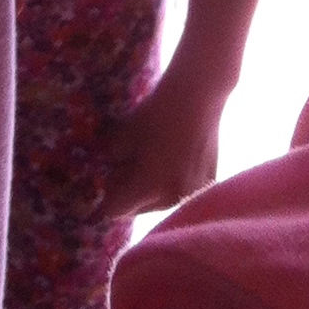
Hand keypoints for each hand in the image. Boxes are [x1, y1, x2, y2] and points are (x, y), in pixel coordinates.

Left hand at [100, 61, 227, 219]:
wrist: (198, 99)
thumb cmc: (156, 113)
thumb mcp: (123, 135)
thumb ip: (111, 160)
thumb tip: (108, 173)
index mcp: (148, 187)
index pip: (116, 210)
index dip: (105, 200)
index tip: (101, 191)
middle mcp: (171, 198)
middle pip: (137, 210)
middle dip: (127, 194)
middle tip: (124, 169)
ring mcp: (192, 194)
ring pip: (158, 204)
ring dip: (148, 192)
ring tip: (148, 163)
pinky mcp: (207, 185)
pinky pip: (179, 194)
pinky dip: (170, 185)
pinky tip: (170, 163)